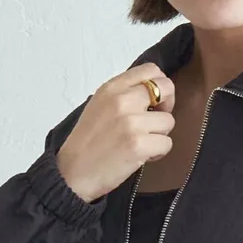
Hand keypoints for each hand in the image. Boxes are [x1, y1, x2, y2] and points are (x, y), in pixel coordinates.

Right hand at [56, 64, 175, 203]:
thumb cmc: (87, 143)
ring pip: (168, 121)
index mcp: (112, 88)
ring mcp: (131, 122)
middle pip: (166, 89)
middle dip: (167, 107)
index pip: (151, 70)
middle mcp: (122, 100)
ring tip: (142, 144)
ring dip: (160, 135)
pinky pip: (166, 143)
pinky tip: (142, 156)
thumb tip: (151, 93)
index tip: (155, 102)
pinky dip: (158, 153)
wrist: (73, 172)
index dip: (160, 85)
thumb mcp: (99, 105)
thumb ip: (123, 95)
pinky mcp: (138, 145)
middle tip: (155, 122)